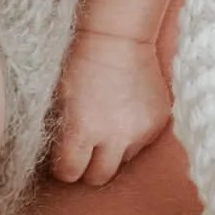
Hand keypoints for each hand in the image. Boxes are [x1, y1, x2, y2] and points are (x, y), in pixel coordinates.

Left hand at [49, 29, 172, 187]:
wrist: (119, 36)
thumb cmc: (79, 62)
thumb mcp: (58, 97)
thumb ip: (58, 132)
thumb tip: (56, 158)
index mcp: (83, 129)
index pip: (70, 173)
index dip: (64, 168)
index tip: (63, 161)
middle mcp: (114, 136)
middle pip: (99, 178)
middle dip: (88, 169)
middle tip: (84, 153)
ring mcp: (139, 131)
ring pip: (122, 160)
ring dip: (113, 149)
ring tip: (107, 123)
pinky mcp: (158, 123)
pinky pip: (142, 143)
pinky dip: (132, 134)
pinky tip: (125, 111)